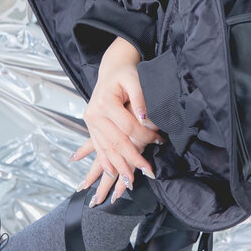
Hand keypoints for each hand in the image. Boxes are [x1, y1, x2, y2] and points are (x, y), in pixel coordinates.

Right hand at [74, 37, 158, 204]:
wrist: (112, 69)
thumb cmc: (126, 74)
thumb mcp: (135, 80)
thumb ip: (141, 99)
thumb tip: (146, 120)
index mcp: (104, 102)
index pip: (128, 126)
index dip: (145, 136)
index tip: (159, 141)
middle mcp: (94, 114)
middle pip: (116, 142)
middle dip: (132, 159)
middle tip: (148, 172)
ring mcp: (90, 122)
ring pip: (106, 149)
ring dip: (119, 167)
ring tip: (130, 181)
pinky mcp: (91, 127)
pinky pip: (98, 148)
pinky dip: (106, 162)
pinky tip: (113, 173)